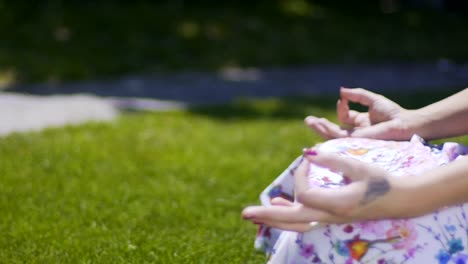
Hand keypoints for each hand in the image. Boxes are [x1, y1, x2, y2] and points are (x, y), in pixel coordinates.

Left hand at [242, 150, 410, 231]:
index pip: (305, 192)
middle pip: (292, 220)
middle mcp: (330, 216)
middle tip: (244, 214)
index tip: (311, 158)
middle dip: (268, 216)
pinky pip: (305, 221)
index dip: (302, 173)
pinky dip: (289, 216)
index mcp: (337, 205)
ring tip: (256, 216)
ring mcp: (330, 220)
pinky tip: (280, 206)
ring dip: (276, 220)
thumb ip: (332, 159)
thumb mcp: (358, 166)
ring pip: (296, 225)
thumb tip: (306, 153)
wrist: (400, 200)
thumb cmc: (381, 181)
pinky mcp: (331, 217)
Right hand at [305, 87, 415, 139]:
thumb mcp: (371, 99)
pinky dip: (328, 131)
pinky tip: (321, 124)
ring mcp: (355, 138)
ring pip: (333, 135)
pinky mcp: (355, 140)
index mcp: (360, 122)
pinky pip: (338, 136)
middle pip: (333, 130)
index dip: (341, 107)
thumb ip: (356, 95)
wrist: (403, 123)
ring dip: (320, 128)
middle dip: (320, 125)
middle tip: (307, 120)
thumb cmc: (392, 113)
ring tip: (309, 122)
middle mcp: (356, 132)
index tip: (342, 99)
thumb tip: (341, 91)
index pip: (344, 116)